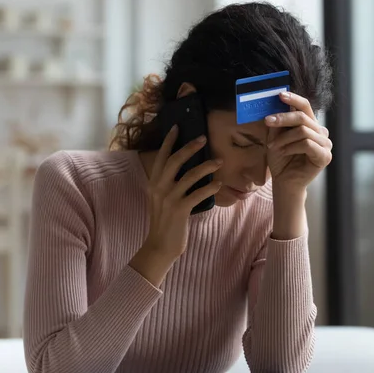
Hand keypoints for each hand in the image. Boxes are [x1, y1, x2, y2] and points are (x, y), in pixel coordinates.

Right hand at [143, 125, 222, 258]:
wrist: (160, 246)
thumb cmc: (164, 222)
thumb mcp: (160, 199)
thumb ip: (168, 184)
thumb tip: (185, 169)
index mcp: (153, 183)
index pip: (160, 157)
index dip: (168, 141)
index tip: (177, 127)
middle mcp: (159, 188)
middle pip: (174, 161)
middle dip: (189, 147)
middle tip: (203, 138)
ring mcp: (169, 199)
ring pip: (189, 176)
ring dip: (206, 166)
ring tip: (219, 161)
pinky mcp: (180, 210)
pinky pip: (198, 194)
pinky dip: (209, 188)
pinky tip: (218, 184)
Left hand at [265, 92, 331, 191]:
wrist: (284, 181)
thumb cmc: (280, 159)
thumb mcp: (276, 137)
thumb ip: (278, 122)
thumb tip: (275, 102)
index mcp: (311, 125)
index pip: (305, 106)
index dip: (293, 99)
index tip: (279, 94)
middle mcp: (321, 132)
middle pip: (303, 117)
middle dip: (283, 117)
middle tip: (267, 121)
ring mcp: (325, 144)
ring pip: (303, 130)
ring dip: (284, 138)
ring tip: (272, 146)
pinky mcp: (325, 156)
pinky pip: (306, 144)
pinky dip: (291, 147)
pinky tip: (283, 152)